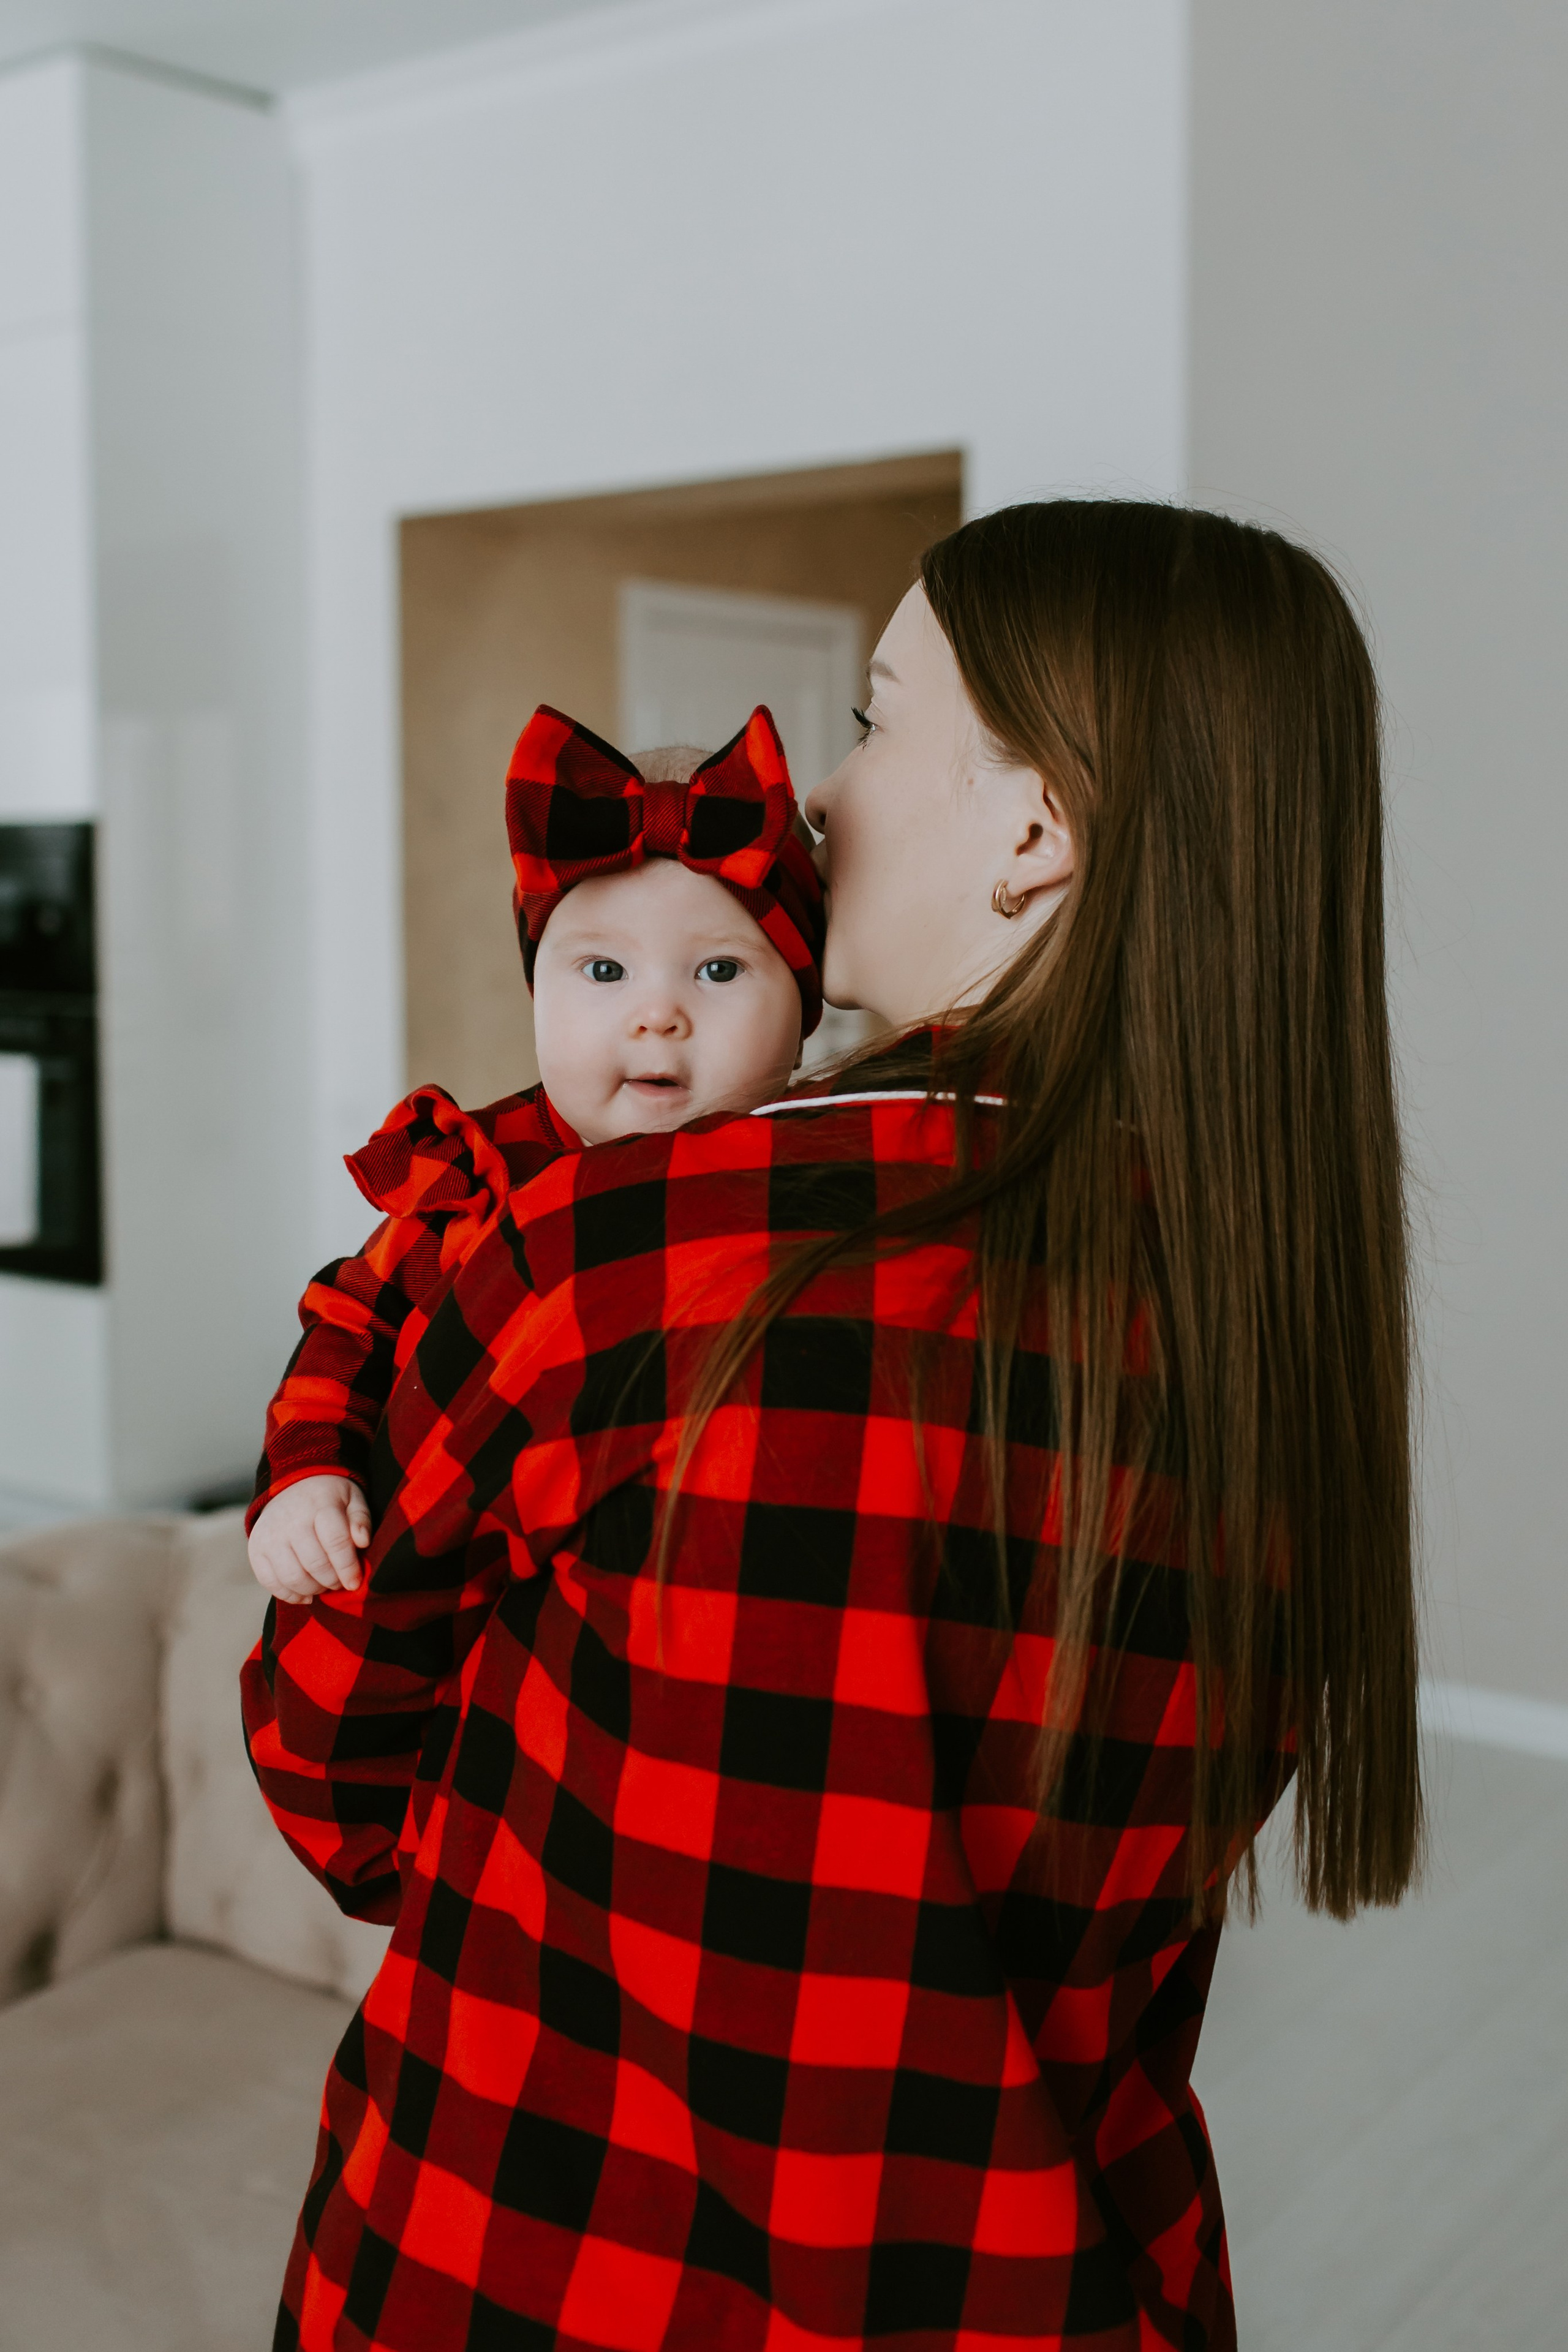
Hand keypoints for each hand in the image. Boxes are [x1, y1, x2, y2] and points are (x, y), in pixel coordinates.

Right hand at [248, 1476, 370, 1602]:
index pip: (336, 1542)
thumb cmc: (328, 1499)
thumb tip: (362, 1542)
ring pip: (293, 1578)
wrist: (290, 1486)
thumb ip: (361, 1520)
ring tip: (323, 1585)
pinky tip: (305, 1593)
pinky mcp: (256, 1549)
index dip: (348, 1568)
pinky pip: (270, 1583)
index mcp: (320, 1504)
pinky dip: (290, 1595)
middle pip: (315, 1564)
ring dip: (313, 1590)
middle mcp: (291, 1520)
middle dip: (332, 1581)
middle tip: (339, 1582)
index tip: (355, 1582)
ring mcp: (270, 1536)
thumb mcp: (352, 1499)